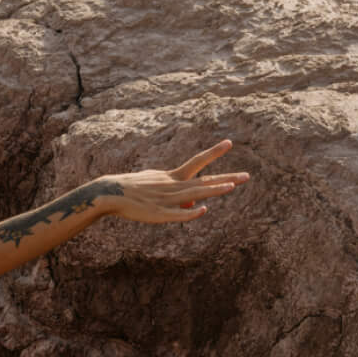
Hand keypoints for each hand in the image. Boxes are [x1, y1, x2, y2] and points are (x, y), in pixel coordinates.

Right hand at [101, 138, 246, 223]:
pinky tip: (203, 210)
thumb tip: (196, 203)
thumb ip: (178, 194)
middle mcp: (173, 185)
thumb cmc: (133, 190)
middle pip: (204, 180)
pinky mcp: (158, 213)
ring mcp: (167, 199)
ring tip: (232, 186)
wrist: (110, 193)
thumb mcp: (157, 187)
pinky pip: (177, 213)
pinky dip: (190, 212)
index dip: (214, 153)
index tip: (230, 143)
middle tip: (247, 176)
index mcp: (172, 177)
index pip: (197, 162)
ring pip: (195, 193)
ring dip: (214, 190)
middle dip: (226, 178)